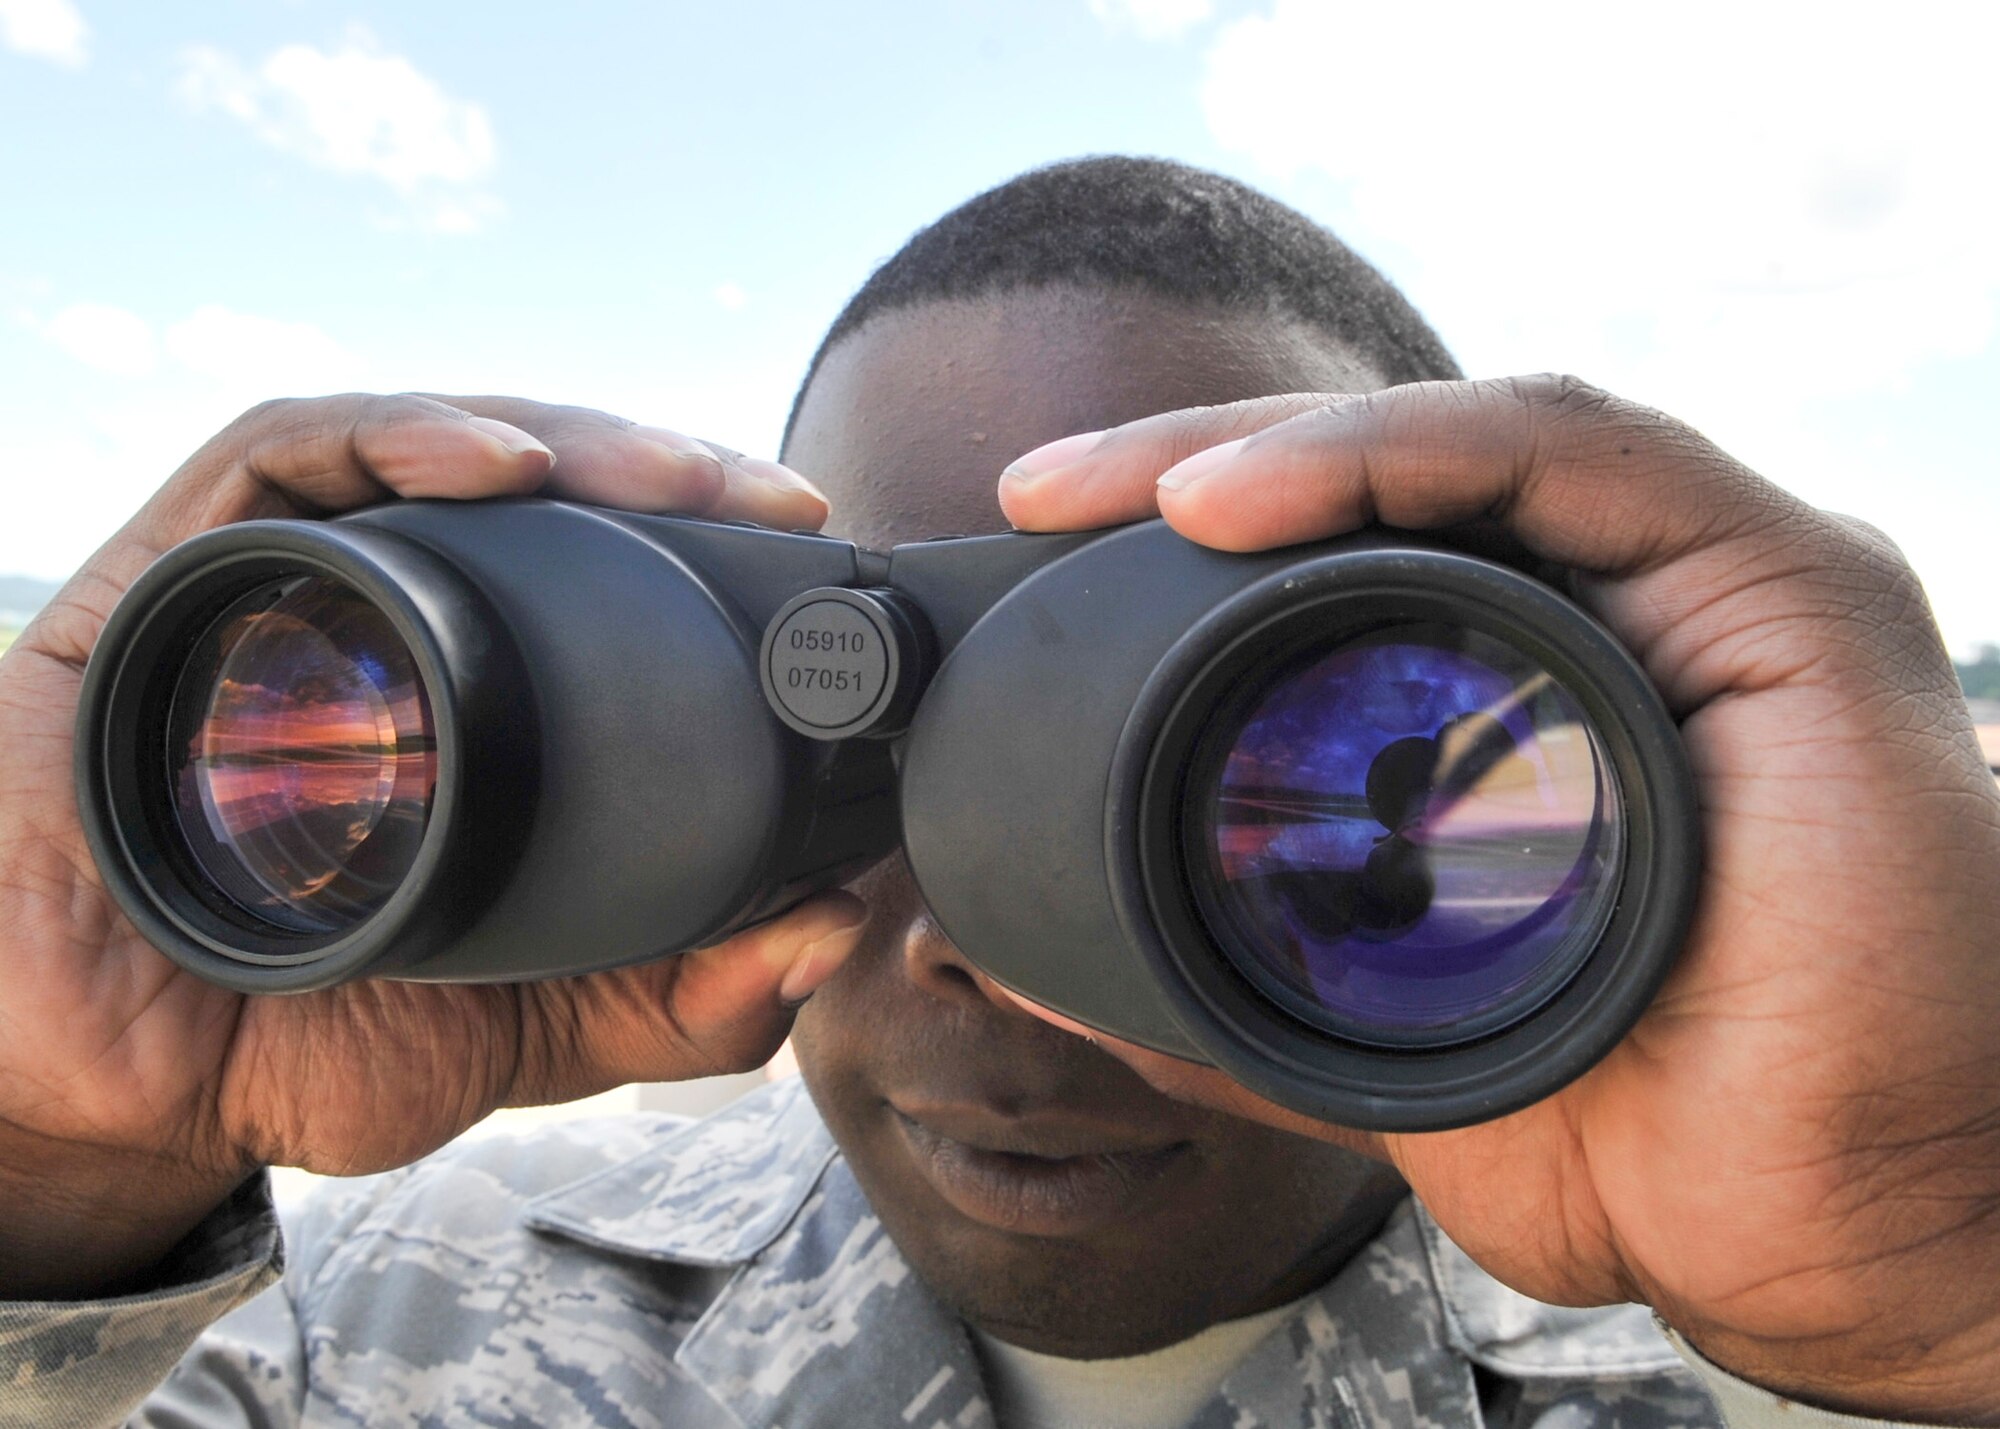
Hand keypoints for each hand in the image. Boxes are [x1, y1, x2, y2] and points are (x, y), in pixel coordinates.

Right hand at [0, 394, 866, 1298]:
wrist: (101, 1078)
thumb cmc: (299, 1036)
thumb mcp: (525, 1032)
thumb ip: (672, 1001)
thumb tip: (832, 937)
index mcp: (477, 704)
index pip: (608, 583)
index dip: (715, 553)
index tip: (819, 560)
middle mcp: (390, 627)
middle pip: (541, 497)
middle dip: (664, 475)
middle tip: (771, 496)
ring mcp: (285, 587)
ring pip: (437, 450)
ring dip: (566, 438)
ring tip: (668, 470)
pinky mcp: (175, 566)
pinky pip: (287, 456)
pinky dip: (398, 438)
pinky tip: (495, 465)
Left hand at [998, 376, 1999, 1423]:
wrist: (1816, 1229)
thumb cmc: (1642, 1132)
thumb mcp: (1380, 1038)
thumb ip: (1239, 984)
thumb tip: (1056, 962)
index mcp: (1541, 693)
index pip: (1352, 558)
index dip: (1187, 537)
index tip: (1037, 559)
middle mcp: (1627, 618)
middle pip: (1393, 481)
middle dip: (1199, 463)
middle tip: (1039, 491)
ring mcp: (1706, 590)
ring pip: (1468, 442)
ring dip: (1278, 439)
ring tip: (1117, 489)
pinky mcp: (1782, 585)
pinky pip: (1570, 456)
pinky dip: (1400, 453)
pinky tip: (1243, 496)